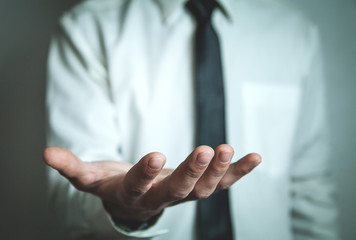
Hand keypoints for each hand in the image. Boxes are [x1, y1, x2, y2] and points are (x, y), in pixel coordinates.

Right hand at [43, 145, 260, 221]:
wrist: (136, 200)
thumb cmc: (113, 185)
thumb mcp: (90, 178)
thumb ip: (71, 167)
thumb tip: (45, 153)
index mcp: (134, 195)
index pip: (140, 186)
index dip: (147, 172)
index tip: (157, 154)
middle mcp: (162, 199)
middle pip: (179, 190)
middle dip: (192, 172)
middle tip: (205, 150)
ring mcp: (185, 195)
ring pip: (205, 188)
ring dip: (219, 170)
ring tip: (228, 147)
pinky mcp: (200, 187)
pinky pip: (223, 183)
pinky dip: (239, 172)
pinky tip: (255, 156)